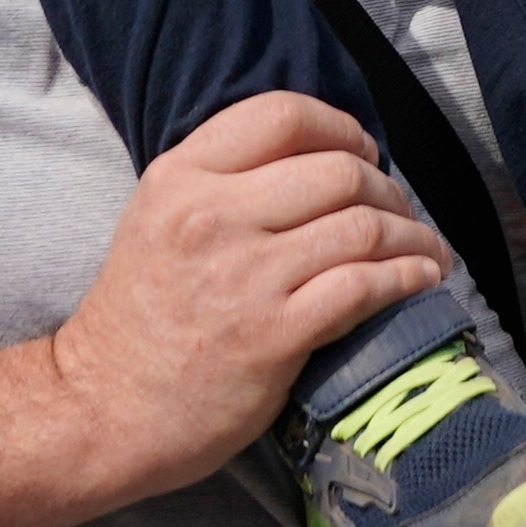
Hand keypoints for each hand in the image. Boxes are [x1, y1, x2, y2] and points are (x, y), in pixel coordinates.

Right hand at [44, 96, 453, 498]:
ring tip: (424, 249)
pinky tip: (421, 281)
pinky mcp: (273, 334)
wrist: (101, 411)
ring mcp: (246, 276)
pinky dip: (407, 278)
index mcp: (182, 178)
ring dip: (410, 236)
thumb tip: (316, 158)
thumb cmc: (139, 318)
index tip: (364, 153)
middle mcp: (213, 216)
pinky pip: (364, 286)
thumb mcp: (158, 219)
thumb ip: (222, 181)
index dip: (341, 128)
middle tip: (399, 212)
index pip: (282, 115)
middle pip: (339, 170)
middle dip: (387, 188)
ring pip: (363, 226)